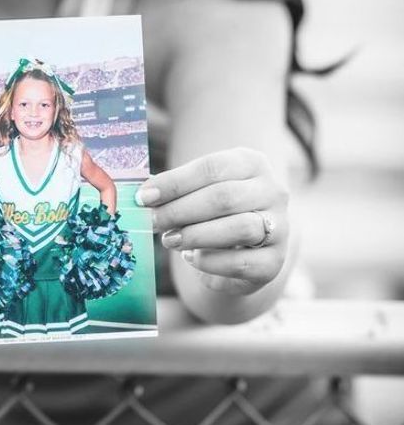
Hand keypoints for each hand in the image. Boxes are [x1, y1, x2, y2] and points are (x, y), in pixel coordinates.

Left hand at [135, 147, 288, 295]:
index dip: (174, 183)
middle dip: (181, 210)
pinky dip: (210, 261)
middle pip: (223, 197)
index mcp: (252, 163)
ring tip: (169, 240)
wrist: (243, 252)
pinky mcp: (274, 261)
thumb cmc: (214, 213)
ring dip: (195, 235)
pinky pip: (240, 261)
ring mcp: (280, 227)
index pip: (211, 168)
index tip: (144, 197)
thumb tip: (143, 194)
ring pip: (238, 228)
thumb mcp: (199, 193)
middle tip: (152, 221)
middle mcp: (273, 191)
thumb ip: (176, 191)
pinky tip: (191, 257)